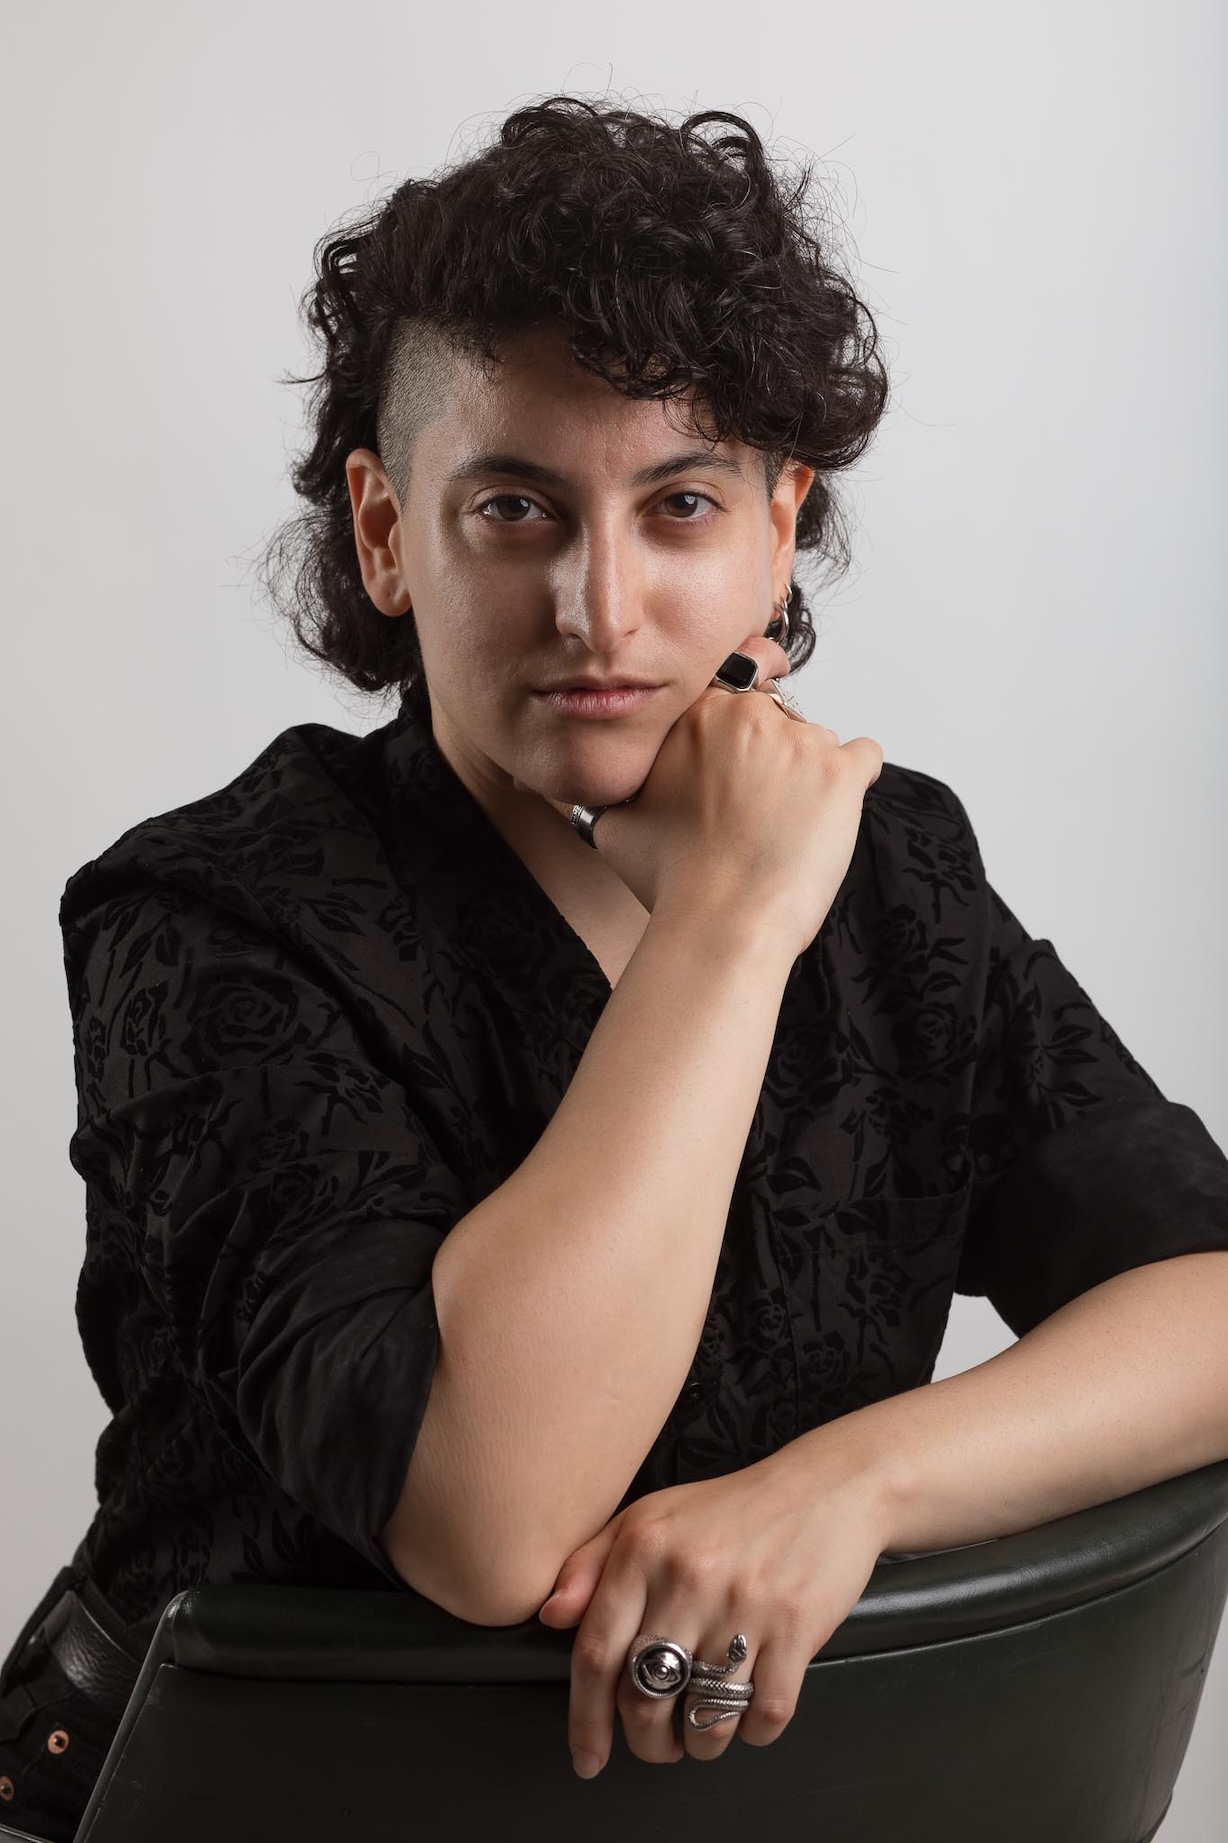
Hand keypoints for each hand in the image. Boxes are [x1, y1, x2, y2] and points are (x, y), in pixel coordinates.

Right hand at [527, 627, 883, 962]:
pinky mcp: (842, 772)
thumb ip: (618, 791)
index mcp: (697, 715)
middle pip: (777, 717)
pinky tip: (828, 815)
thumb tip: (608, 794)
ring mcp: (800, 740)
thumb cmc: (672, 881)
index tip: (745, 750)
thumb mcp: (616, 825)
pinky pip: (864, 756)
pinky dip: (853, 781)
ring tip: (787, 827)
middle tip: (759, 807)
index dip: (739, 727)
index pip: (732, 693)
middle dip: (771, 756)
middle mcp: (749, 716)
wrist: (722, 923)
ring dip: (808, 774)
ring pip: (816, 741)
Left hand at [535, 1443, 890, 1778]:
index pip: (595, 1653)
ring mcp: (744, 1604)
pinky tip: (749, 1714)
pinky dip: (753, 1732)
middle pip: (643, 1696)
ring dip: (699, 1744)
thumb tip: (550, 1617)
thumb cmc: (730, 1510)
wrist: (825, 1487)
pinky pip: (765, 1714)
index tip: (587, 1757)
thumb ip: (591, 1563)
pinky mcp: (796, 1627)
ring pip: (705, 1718)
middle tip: (655, 1744)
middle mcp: (687, 1577)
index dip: (584, 1719)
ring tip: (701, 1733)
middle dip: (644, 1742)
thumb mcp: (650, 1517)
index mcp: (643, 1549)